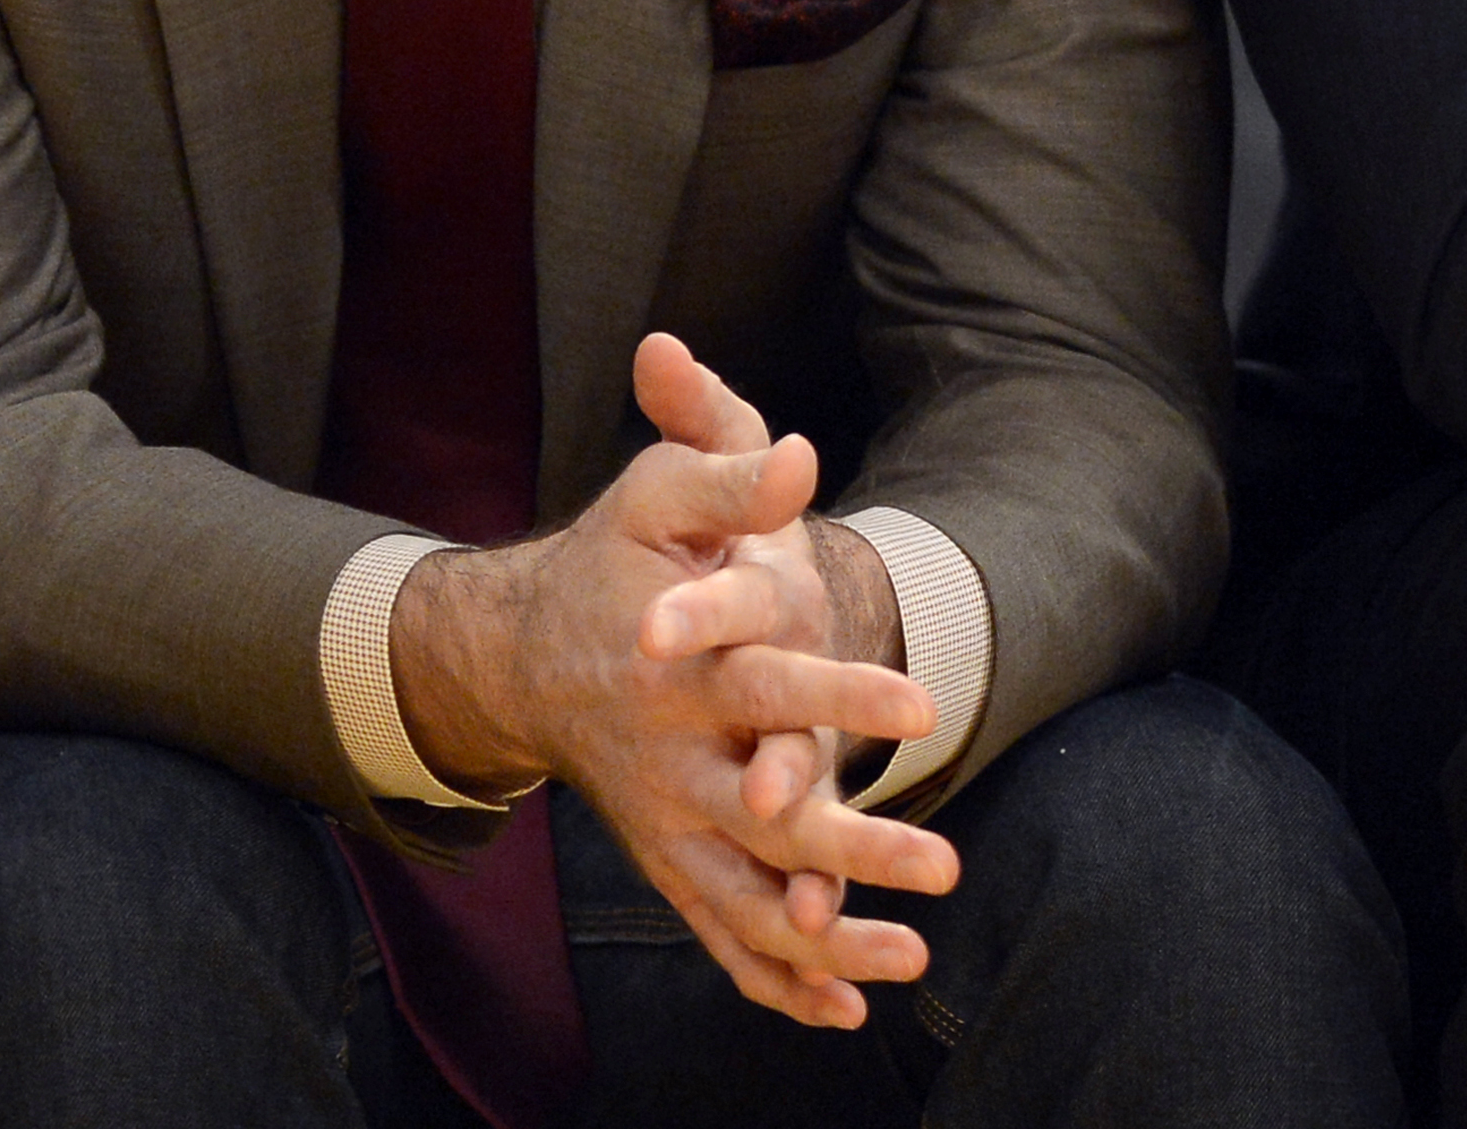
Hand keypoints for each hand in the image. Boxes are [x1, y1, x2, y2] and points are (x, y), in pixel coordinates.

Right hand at [389, 334, 954, 1027]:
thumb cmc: (613, 559)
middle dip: (855, 846)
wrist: (522, 652)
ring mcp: (667, 822)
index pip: (768, 680)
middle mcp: (672, 757)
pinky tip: (846, 1011)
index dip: (837, 695)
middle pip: (769, 816)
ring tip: (915, 955)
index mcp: (680, 668)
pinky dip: (777, 981)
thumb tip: (800, 455)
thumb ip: (730, 475)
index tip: (925, 707)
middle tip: (944, 869)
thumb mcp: (661, 495)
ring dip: (829, 939)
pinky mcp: (667, 861)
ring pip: (749, 897)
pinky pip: (721, 934)